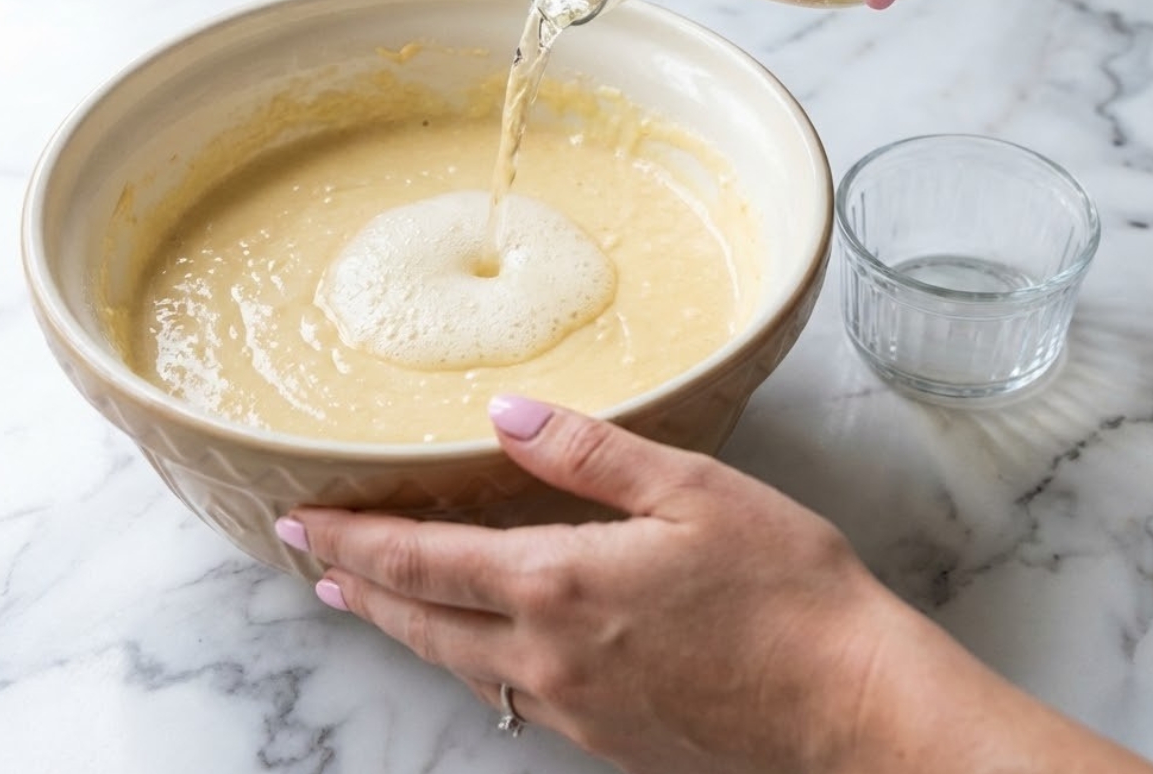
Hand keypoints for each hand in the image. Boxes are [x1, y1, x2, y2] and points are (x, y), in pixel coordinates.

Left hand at [277, 398, 1152, 773]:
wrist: (850, 703)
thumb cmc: (782, 587)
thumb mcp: (690, 490)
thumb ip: (587, 453)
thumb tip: (504, 416)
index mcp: (560, 585)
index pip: (425, 560)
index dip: (356, 539)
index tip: (302, 523)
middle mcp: (548, 656)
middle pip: (422, 620)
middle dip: (360, 586)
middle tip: (312, 562)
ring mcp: (574, 707)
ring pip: (457, 663)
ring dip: (403, 625)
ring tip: (366, 599)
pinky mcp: (607, 736)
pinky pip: (508, 692)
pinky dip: (464, 657)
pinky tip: (472, 647)